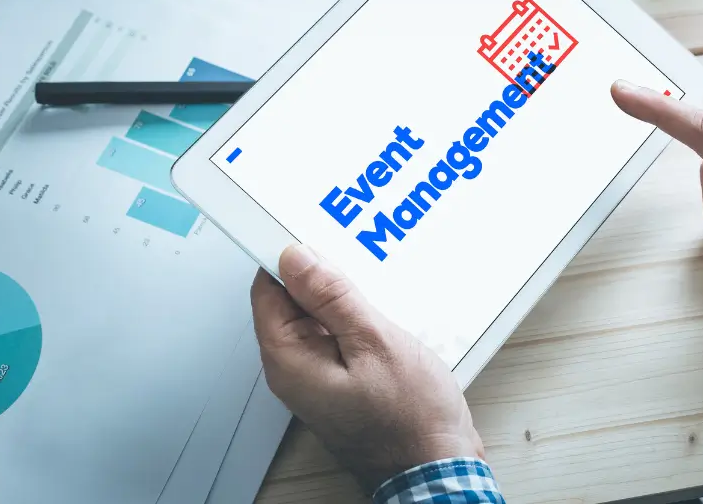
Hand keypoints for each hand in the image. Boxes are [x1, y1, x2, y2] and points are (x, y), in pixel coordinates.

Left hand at [250, 245, 483, 492]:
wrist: (435, 465)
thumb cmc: (410, 419)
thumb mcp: (375, 343)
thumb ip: (333, 298)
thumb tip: (296, 259)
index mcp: (291, 360)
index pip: (267, 290)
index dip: (288, 257)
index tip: (315, 237)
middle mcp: (295, 370)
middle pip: (291, 301)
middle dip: (320, 275)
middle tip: (356, 260)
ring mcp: (318, 378)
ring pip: (317, 317)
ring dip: (342, 298)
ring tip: (374, 289)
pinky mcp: (340, 381)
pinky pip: (336, 337)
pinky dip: (354, 319)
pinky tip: (381, 314)